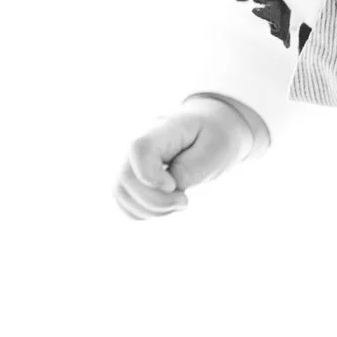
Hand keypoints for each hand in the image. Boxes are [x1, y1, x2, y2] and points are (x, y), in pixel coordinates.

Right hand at [115, 95, 260, 221]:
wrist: (211, 125)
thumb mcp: (215, 148)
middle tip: (184, 202)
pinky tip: (166, 206)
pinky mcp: (132, 175)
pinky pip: (124, 200)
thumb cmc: (215, 134)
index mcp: (162, 128)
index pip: (138, 149)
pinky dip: (144, 211)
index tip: (175, 186)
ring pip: (120, 192)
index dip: (151, 176)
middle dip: (154, 202)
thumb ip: (189, 170)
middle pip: (125, 177)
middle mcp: (138, 141)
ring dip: (150, 209)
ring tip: (177, 203)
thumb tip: (167, 189)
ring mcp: (131, 158)